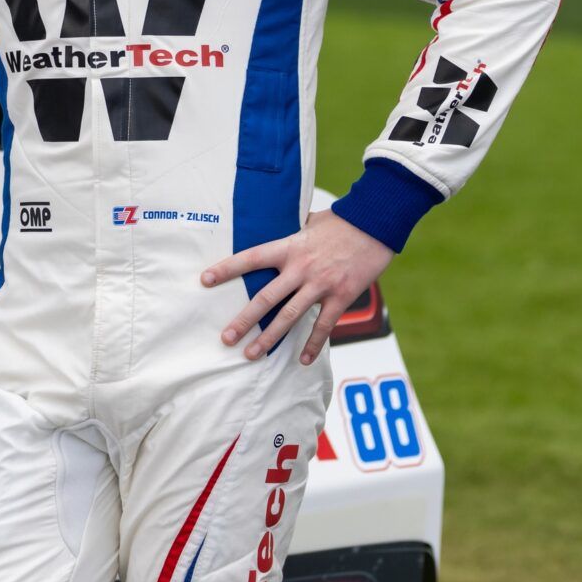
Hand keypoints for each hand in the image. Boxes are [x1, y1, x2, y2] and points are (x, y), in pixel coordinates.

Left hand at [201, 211, 394, 365]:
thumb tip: (284, 229)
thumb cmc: (342, 220)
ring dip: (269, 338)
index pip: (250, 258)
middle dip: (244, 320)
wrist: (376, 223)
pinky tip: (303, 360)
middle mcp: (301, 268)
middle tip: (226, 338)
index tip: (205, 280)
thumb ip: (294, 232)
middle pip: (265, 298)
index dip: (226, 269)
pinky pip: (324, 326)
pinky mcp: (341, 296)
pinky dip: (314, 345)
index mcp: (289, 247)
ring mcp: (321, 284)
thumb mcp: (311, 221)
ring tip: (252, 354)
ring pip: (289, 316)